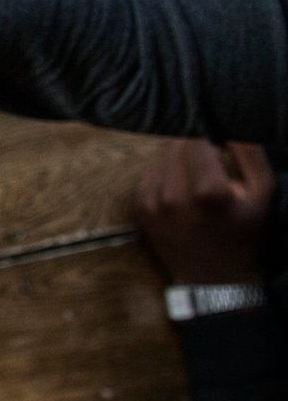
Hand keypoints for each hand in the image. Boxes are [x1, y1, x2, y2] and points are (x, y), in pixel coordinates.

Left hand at [134, 140, 274, 285]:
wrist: (212, 278)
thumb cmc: (244, 233)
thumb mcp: (263, 192)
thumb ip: (249, 152)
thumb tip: (227, 122)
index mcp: (207, 191)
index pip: (197, 136)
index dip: (209, 130)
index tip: (218, 135)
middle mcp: (173, 194)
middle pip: (177, 143)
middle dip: (195, 142)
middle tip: (212, 154)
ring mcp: (150, 201)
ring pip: (161, 155)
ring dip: (179, 155)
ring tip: (199, 172)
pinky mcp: (137, 206)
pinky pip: (151, 172)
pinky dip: (166, 172)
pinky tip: (183, 186)